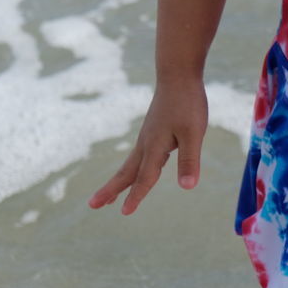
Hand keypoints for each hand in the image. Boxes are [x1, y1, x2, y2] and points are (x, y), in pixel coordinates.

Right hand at [88, 78, 208, 214]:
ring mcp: (148, 136)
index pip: (145, 177)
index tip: (125, 213)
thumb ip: (189, 160)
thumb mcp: (194, 133)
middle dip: (111, 190)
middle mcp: (147, 143)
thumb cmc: (187, 103)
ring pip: (131, 164)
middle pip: (126, 172)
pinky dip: (133, 169)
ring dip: (120, 181)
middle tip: (93, 205)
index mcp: (155, 146)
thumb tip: (187, 187)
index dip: (136, 196)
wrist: (178, 74)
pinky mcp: (153, 130)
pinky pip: (140, 155)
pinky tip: (137, 171)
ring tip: (109, 197)